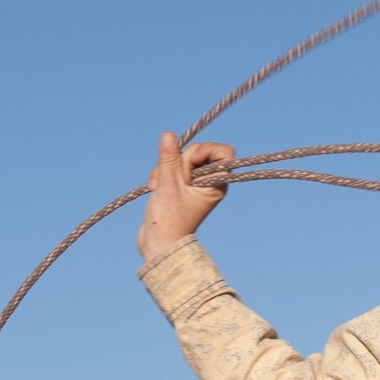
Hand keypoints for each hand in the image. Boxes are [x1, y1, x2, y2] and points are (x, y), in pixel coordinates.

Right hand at [137, 133, 234, 260]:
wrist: (158, 244)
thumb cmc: (169, 220)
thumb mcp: (167, 185)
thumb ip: (169, 159)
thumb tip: (168, 134)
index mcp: (216, 183)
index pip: (224, 152)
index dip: (206, 150)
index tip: (192, 159)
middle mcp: (209, 182)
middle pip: (198, 152)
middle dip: (179, 161)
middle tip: (175, 181)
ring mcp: (193, 184)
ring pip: (180, 159)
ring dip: (165, 169)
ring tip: (159, 187)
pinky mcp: (179, 186)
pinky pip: (171, 168)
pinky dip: (160, 174)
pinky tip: (154, 188)